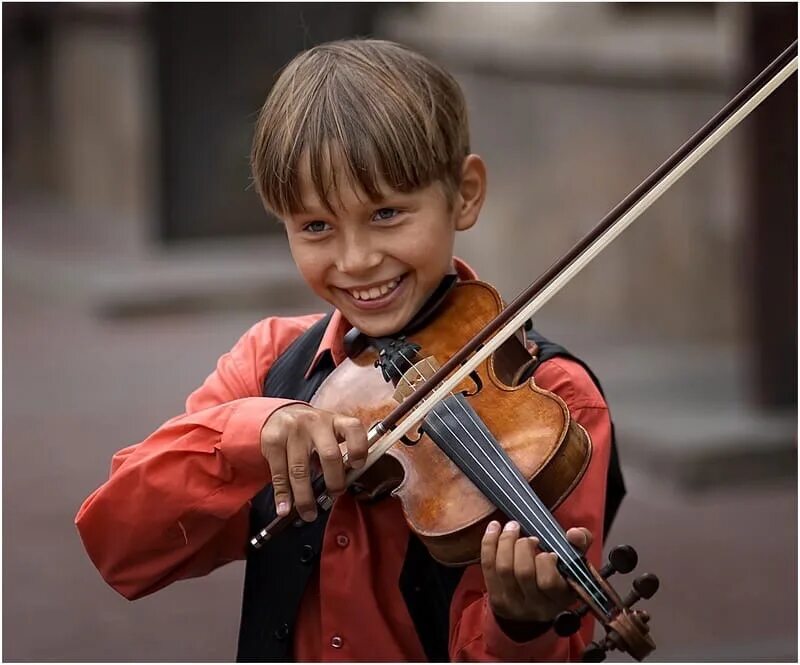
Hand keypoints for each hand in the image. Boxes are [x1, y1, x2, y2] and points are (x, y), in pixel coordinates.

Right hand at [260, 404, 368, 520]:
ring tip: (308, 513)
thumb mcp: (329, 432)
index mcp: (335, 421)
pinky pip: (279, 473)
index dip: (359, 448)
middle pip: (329, 455)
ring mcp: (293, 431)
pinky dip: (282, 495)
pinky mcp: (273, 441)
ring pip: (300, 469)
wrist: (280, 413)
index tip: (358, 465)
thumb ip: (338, 452)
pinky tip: (286, 508)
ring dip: (305, 497)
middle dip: (334, 481)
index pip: (354, 429)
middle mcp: (316, 423)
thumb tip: (341, 486)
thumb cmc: (312, 430)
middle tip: (334, 495)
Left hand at [481, 520, 592, 623]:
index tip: (550, 551)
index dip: (546, 561)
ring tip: (513, 527)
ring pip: (504, 567)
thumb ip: (580, 545)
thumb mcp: (574, 567)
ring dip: (506, 541)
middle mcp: (535, 606)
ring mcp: (512, 603)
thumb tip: (573, 533)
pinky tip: (494, 527)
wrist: (534, 613)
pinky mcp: (495, 596)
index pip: (549, 582)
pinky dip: (489, 542)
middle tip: (530, 538)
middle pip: (523, 572)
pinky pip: (488, 565)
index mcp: (559, 599)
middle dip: (524, 546)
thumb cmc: (558, 580)